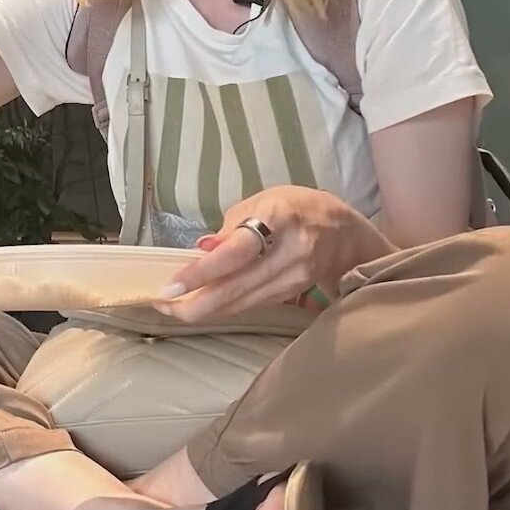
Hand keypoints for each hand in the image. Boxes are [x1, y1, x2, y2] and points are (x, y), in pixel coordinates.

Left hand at [151, 186, 395, 323]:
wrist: (347, 234)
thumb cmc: (299, 207)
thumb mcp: (264, 200)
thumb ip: (231, 226)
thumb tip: (201, 251)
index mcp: (280, 217)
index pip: (236, 252)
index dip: (202, 273)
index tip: (171, 285)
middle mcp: (291, 252)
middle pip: (237, 288)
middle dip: (195, 303)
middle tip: (162, 305)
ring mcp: (295, 278)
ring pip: (243, 303)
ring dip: (205, 309)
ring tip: (174, 308)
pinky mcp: (294, 295)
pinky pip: (253, 305)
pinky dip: (225, 308)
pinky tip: (203, 307)